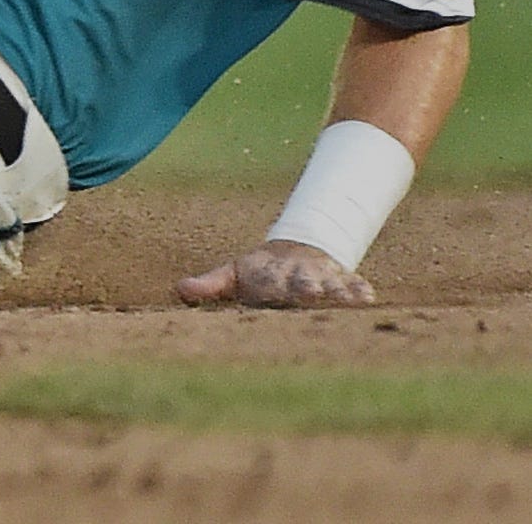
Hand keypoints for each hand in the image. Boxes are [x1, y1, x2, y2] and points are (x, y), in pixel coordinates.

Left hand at [176, 238, 375, 307]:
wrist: (295, 250)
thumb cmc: (258, 273)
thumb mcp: (233, 275)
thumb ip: (210, 284)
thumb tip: (180, 289)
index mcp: (268, 278)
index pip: (267, 284)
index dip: (269, 289)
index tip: (270, 293)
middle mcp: (296, 277)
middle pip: (301, 283)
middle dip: (304, 288)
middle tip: (309, 293)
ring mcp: (322, 278)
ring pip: (331, 284)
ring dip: (337, 290)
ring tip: (347, 297)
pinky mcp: (342, 280)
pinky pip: (354, 283)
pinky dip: (360, 289)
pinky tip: (369, 295)